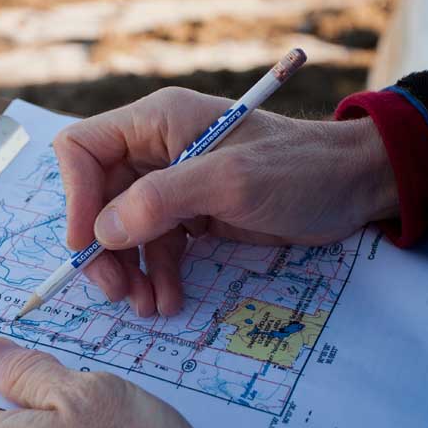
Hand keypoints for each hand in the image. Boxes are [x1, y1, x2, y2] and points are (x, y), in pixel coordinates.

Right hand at [54, 87, 397, 316]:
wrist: (352, 188)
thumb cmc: (299, 170)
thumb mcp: (231, 181)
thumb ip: (163, 200)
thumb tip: (103, 232)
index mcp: (156, 122)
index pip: (83, 150)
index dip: (75, 196)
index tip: (87, 244)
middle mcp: (154, 150)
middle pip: (97, 199)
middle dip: (103, 248)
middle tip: (117, 291)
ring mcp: (170, 184)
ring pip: (123, 230)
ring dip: (129, 270)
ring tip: (145, 305)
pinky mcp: (189, 214)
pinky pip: (155, 247)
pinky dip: (157, 276)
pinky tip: (167, 301)